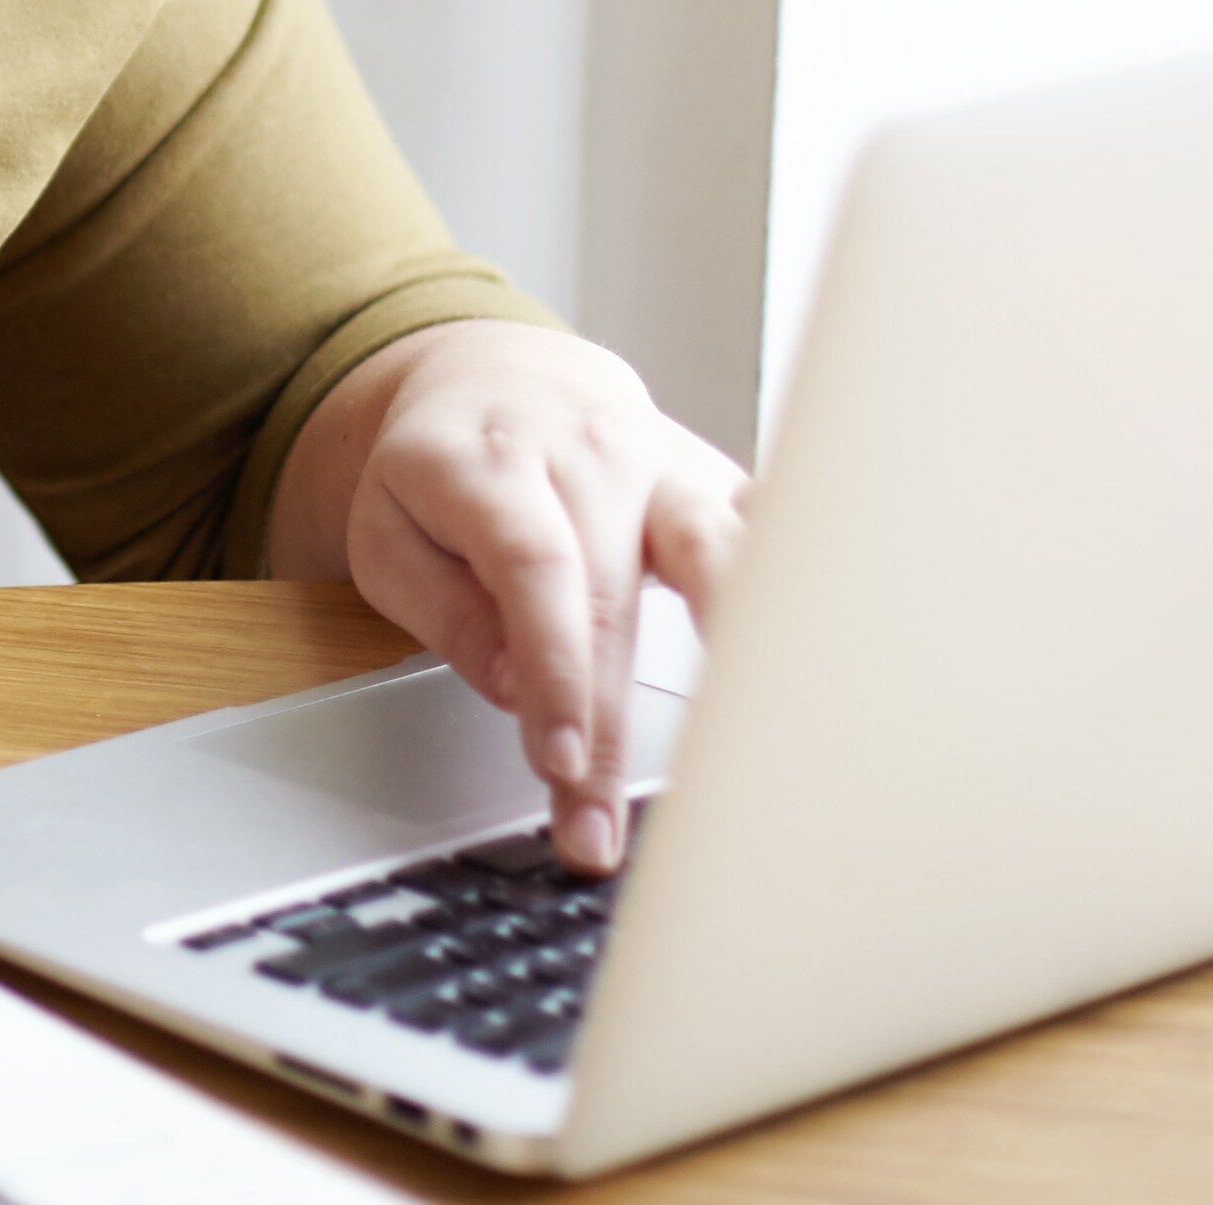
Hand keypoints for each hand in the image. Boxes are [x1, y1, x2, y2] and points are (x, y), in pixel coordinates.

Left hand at [273, 321, 742, 873]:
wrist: (502, 380)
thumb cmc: (444, 471)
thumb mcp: (391, 536)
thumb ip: (447, 614)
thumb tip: (520, 690)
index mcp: (495, 464)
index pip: (536, 569)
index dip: (555, 670)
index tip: (559, 761)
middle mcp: (591, 453)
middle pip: (617, 596)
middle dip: (610, 727)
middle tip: (599, 833)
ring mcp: (667, 463)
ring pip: (722, 551)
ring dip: (734, 661)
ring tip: (751, 756)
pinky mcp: (718, 483)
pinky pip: (767, 538)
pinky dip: (796, 598)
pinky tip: (821, 667)